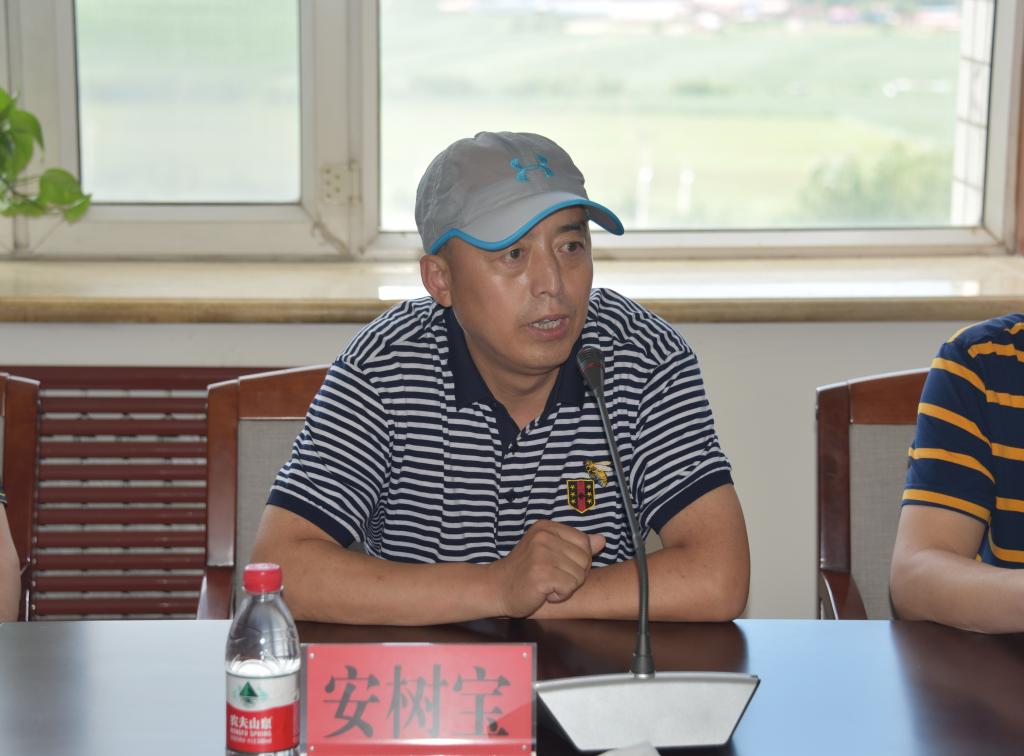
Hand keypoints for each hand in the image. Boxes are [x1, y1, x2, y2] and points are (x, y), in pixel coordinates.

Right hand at [487, 520, 604, 617]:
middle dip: (574, 575)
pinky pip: (569, 588)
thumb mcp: (550, 552)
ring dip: (566, 587)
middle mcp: (543, 536)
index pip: (584, 541)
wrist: (497, 588)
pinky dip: (559, 596)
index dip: (578, 560)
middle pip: (585, 558)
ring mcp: (541, 554)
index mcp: (547, 527)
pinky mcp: (541, 574)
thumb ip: (576, 545)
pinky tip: (544, 592)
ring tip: (547, 584)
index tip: (557, 566)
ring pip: (579, 575)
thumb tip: (602, 540)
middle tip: (551, 577)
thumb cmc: (525, 572)